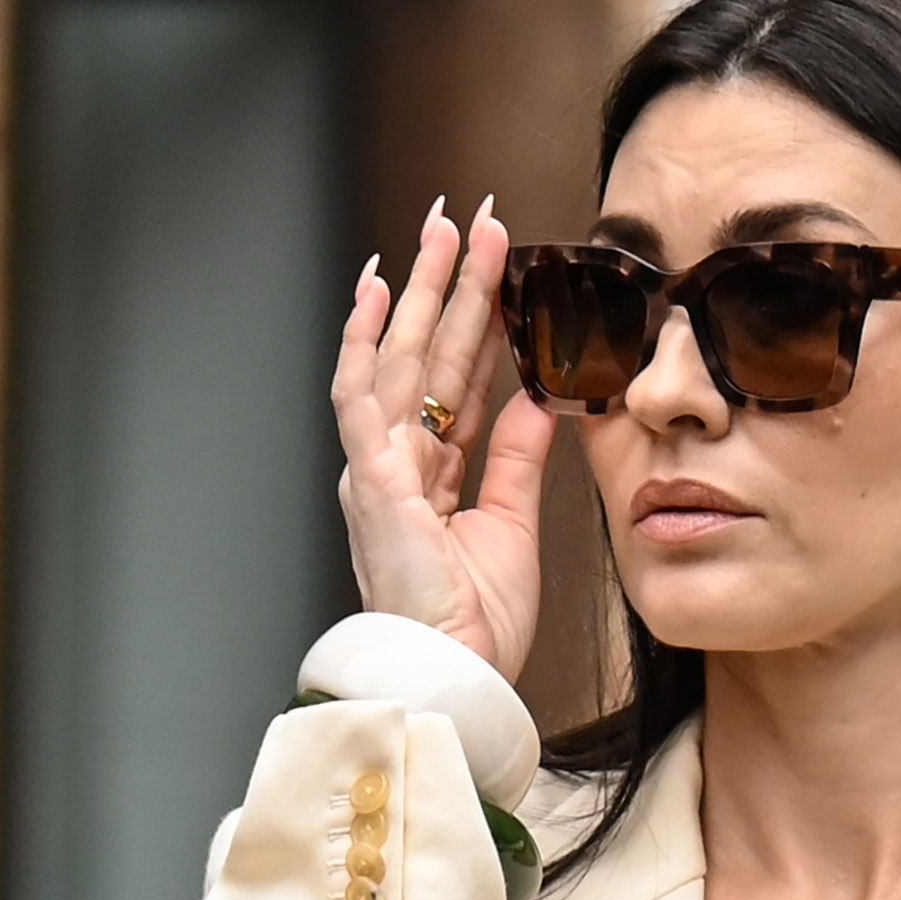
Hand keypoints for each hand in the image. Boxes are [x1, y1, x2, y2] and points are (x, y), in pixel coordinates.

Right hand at [332, 199, 554, 681]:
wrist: (455, 678)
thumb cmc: (474, 624)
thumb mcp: (512, 522)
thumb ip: (517, 456)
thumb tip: (538, 396)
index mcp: (429, 474)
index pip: (457, 376)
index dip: (479, 318)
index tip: (503, 264)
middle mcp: (395, 462)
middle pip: (427, 354)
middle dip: (450, 284)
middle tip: (473, 220)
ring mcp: (378, 468)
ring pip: (399, 358)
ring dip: (421, 292)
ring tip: (442, 233)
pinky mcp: (373, 482)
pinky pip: (362, 398)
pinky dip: (366, 342)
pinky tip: (378, 293)